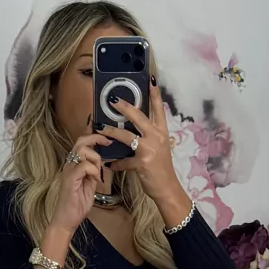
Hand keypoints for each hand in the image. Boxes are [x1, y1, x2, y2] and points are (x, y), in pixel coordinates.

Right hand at [49, 133, 107, 234]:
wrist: (67, 220)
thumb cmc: (77, 205)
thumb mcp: (90, 185)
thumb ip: (94, 173)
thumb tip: (101, 163)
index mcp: (74, 165)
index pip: (82, 143)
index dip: (94, 136)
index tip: (107, 139)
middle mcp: (70, 164)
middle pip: (81, 141)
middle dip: (96, 139)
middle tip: (108, 143)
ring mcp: (68, 170)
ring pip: (83, 151)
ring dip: (95, 159)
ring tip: (97, 174)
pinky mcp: (70, 178)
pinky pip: (84, 165)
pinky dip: (93, 171)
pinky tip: (96, 181)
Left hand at [101, 80, 191, 225]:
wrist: (167, 188)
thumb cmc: (162, 169)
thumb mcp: (160, 148)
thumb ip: (150, 137)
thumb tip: (136, 128)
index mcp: (162, 132)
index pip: (159, 109)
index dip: (155, 94)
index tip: (150, 80)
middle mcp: (157, 137)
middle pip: (139, 117)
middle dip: (125, 107)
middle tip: (112, 100)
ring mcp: (149, 149)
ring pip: (126, 136)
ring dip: (111, 131)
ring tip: (100, 128)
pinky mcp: (142, 162)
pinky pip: (124, 161)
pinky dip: (116, 163)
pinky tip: (110, 164)